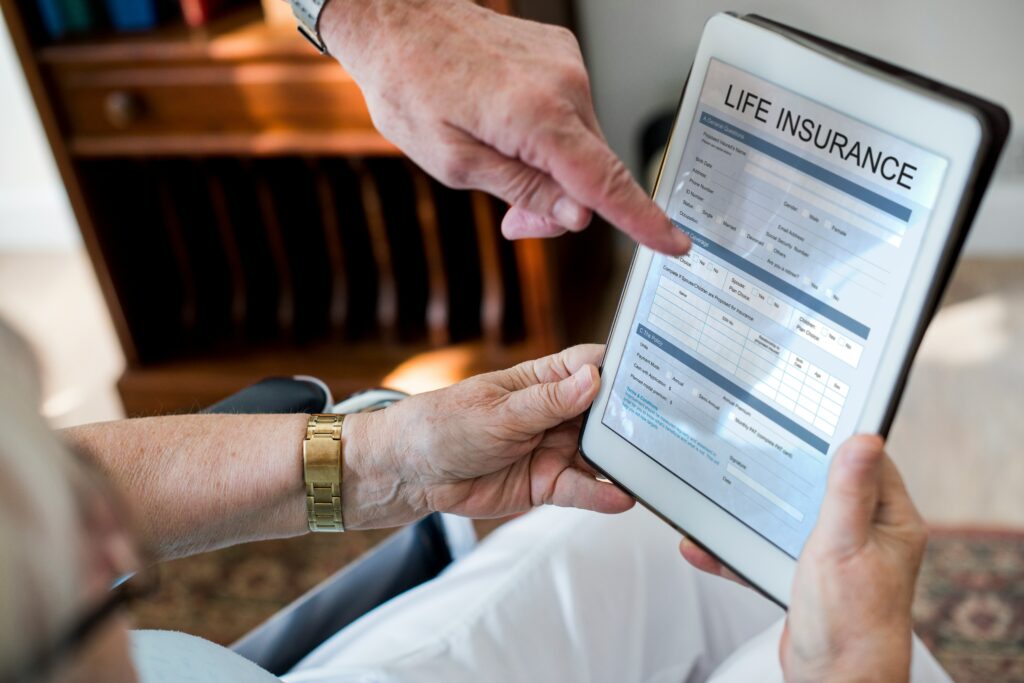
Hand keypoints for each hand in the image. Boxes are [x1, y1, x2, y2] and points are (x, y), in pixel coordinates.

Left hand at [319, 0, 689, 254]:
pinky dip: (549, 137)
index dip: (642, 220)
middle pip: (592, 172)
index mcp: (536, 115)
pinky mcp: (561, 56)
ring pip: (582, 145)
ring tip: (498, 161)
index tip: (674, 243)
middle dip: (561, 205)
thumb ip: (523, 190)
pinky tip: (507, 129)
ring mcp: (566, 65)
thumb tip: (577, 215)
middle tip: (514, 221)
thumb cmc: (410, 84)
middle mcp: (563, 85)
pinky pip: (571, 114)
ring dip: (553, 170)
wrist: (398, 19)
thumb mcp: (454, 162)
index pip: (605, 181)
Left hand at [341, 344, 633, 527]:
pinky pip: (582, 489)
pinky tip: (623, 498)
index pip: (594, 366)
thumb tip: (593, 378)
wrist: (411, 473)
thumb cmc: (445, 424)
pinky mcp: (548, 483)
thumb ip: (548, 401)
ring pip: (600, 454)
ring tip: (657, 469)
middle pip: (607, 413)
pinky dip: (602, 494)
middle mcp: (558, 412)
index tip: (662, 373)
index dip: (625, 368)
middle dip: (635, 419)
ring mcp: (555, 448)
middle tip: (672, 428)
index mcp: (545, 380)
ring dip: (624, 461)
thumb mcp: (497, 411)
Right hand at [678, 435, 927, 682]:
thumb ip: (848, 491)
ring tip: (718, 494)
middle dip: (780, 470)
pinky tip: (705, 544)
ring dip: (750, 510)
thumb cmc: (852, 622)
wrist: (833, 680)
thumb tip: (864, 438)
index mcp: (890, 520)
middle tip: (748, 447)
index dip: (836, 438)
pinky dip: (737, 548)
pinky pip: (766, 550)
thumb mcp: (844, 544)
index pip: (867, 462)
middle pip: (820, 485)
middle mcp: (866, 534)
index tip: (801, 419)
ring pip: (787, 517)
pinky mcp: (805, 576)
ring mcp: (835, 556)